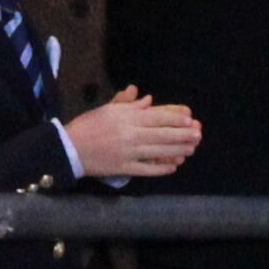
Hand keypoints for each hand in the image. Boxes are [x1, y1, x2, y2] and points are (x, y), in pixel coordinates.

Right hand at [62, 88, 201, 179]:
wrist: (69, 148)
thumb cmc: (88, 125)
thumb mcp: (107, 109)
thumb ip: (127, 104)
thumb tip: (147, 100)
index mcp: (126, 117)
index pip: (157, 117)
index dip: (175, 118)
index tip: (190, 119)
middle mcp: (130, 134)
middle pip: (162, 134)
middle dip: (182, 135)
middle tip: (198, 135)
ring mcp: (128, 153)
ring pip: (158, 151)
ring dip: (177, 150)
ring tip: (191, 149)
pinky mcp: (124, 168)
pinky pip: (147, 169)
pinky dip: (161, 168)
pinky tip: (173, 167)